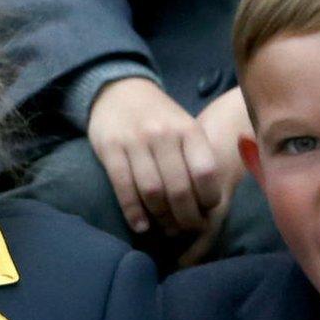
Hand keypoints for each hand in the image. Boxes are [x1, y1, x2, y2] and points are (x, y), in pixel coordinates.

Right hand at [86, 77, 223, 234]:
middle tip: (186, 228)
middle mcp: (163, 134)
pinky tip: (141, 226)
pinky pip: (124, 187)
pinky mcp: (110, 149)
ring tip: (165, 228)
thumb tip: (208, 204)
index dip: (208, 198)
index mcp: (188, 129)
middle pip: (179, 189)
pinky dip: (134, 212)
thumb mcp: (184, 127)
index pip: (205, 172)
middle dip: (185, 217)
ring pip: (152, 192)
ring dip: (160, 217)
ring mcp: (135, 141)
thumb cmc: (159, 118)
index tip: (206, 210)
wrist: (119, 91)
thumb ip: (196, 158)